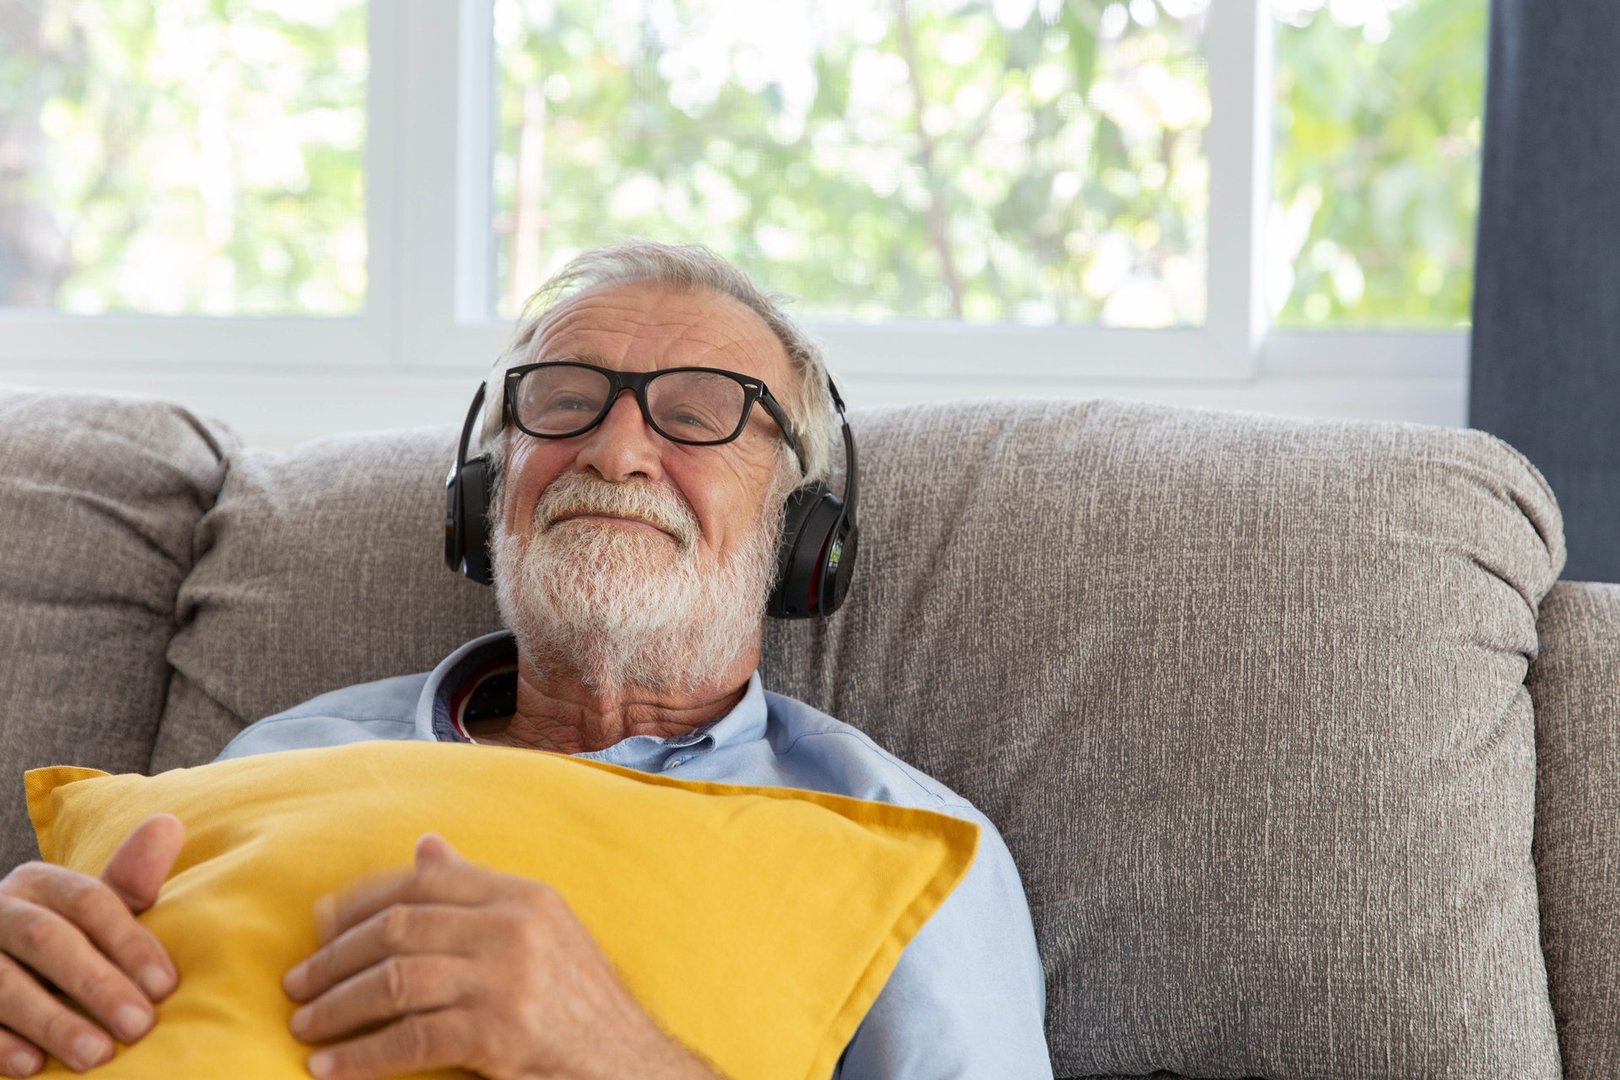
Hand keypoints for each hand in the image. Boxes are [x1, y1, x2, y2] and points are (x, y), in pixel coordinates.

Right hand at [0, 814, 182, 1076]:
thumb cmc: (64, 942)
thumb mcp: (96, 911)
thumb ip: (131, 880)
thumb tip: (169, 824)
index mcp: (39, 883)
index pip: (89, 900)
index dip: (130, 942)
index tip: (166, 987)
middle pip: (48, 939)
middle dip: (97, 984)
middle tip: (140, 1026)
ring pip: (4, 984)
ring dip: (53, 1021)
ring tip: (97, 1056)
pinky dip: (1, 1044)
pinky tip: (33, 1067)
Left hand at [282, 834, 720, 1079]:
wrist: (628, 1062)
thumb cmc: (578, 1000)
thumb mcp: (540, 930)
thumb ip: (479, 890)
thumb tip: (425, 846)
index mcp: (523, 895)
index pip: (424, 881)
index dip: (361, 900)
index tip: (319, 925)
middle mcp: (515, 927)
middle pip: (400, 927)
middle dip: (337, 957)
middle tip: (297, 984)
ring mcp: (508, 979)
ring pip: (395, 981)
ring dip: (338, 1005)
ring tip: (305, 1024)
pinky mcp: (500, 1033)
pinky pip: (410, 1039)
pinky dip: (361, 1055)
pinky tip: (330, 1067)